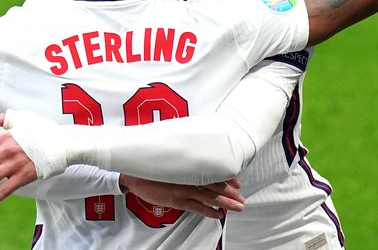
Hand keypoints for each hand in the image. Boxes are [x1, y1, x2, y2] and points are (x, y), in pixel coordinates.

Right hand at [120, 175, 244, 218]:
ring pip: (210, 197)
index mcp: (188, 168)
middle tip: (242, 199)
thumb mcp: (169, 162)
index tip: (238, 182)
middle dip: (231, 193)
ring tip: (237, 207)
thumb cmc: (151, 167)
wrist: (135, 175)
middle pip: (215, 186)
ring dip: (225, 203)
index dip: (227, 179)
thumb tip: (195, 164)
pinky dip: (209, 212)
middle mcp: (189, 178)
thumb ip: (184, 164)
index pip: (213, 173)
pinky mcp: (177, 200)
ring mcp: (184, 190)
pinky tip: (218, 215)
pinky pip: (197, 208)